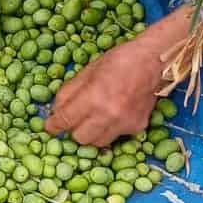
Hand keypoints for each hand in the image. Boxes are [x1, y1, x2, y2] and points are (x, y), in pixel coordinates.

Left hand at [45, 33, 166, 147]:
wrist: (153, 60)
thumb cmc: (118, 61)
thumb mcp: (87, 72)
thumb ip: (69, 93)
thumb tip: (57, 110)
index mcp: (93, 98)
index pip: (65, 120)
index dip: (54, 125)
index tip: (49, 127)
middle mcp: (109, 115)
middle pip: (80, 138)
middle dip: (74, 130)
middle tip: (74, 119)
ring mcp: (125, 124)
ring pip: (98, 142)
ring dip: (91, 133)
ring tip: (94, 117)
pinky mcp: (138, 127)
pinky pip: (117, 136)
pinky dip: (110, 129)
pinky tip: (114, 114)